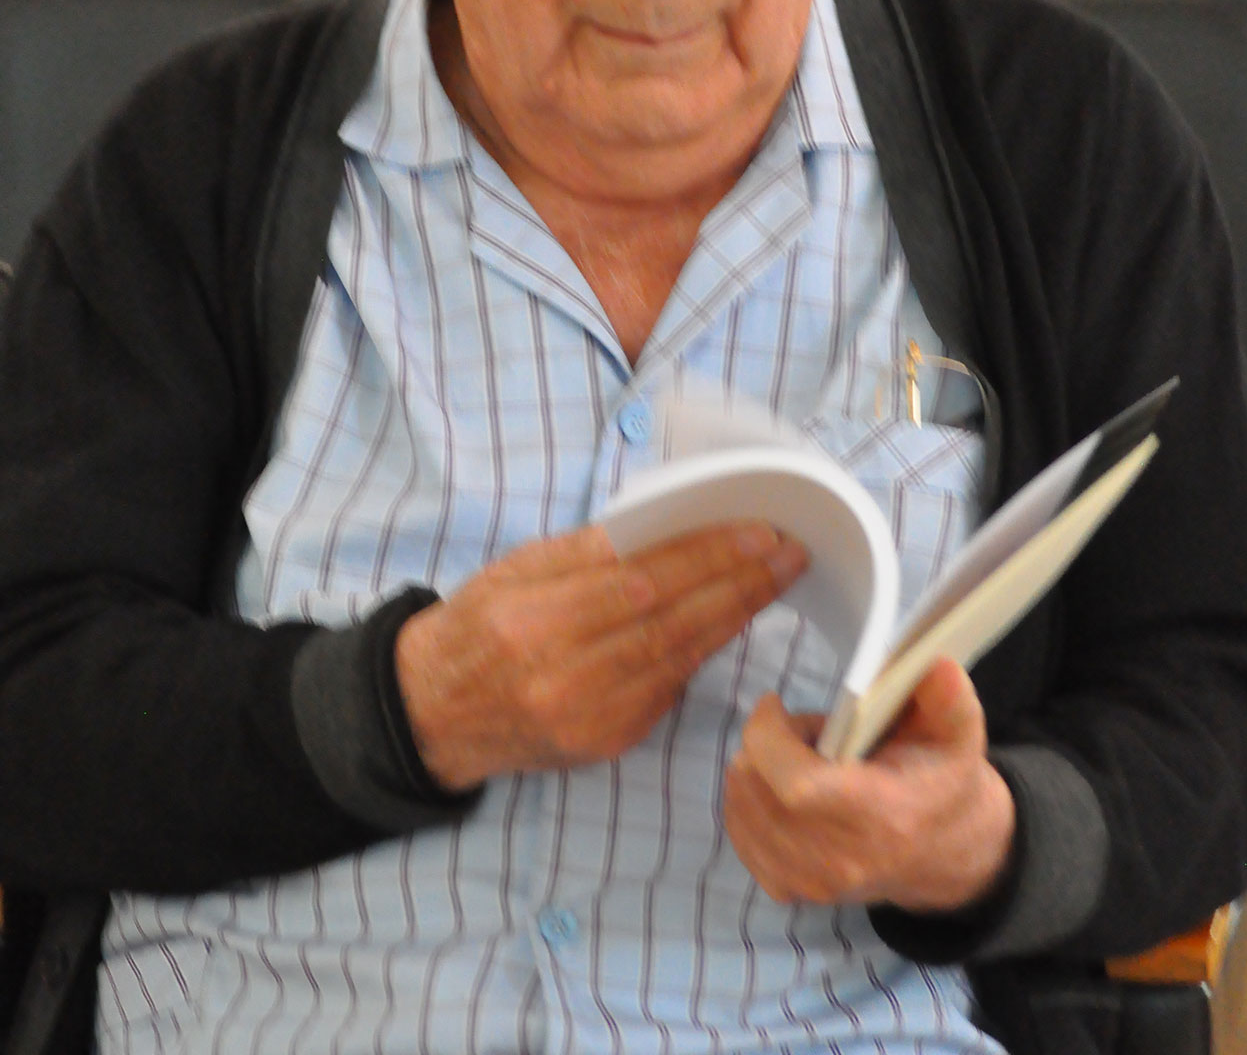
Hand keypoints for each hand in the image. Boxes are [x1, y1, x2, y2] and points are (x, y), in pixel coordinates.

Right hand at [396, 520, 805, 789]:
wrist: (435, 712)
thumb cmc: (478, 624)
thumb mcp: (516, 568)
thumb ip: (587, 552)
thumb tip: (664, 527)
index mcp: (534, 619)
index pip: (640, 581)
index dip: (706, 557)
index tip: (758, 531)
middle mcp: (563, 676)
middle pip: (670, 623)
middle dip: (739, 583)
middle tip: (788, 552)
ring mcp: (587, 718)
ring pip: (677, 660)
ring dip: (734, 617)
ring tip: (774, 580)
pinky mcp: (604, 743)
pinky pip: (667, 692)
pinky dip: (702, 653)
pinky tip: (731, 621)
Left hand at [724, 658, 1014, 910]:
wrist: (943, 854)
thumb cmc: (941, 780)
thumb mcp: (958, 736)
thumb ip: (951, 700)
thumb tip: (939, 667)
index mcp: (881, 818)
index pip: (797, 786)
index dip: (769, 738)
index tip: (774, 703)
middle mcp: (841, 860)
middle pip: (756, 792)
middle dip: (762, 744)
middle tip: (798, 730)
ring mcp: (811, 883)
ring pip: (739, 810)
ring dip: (755, 770)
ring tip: (795, 757)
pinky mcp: (790, 891)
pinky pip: (738, 834)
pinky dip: (745, 799)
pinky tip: (778, 786)